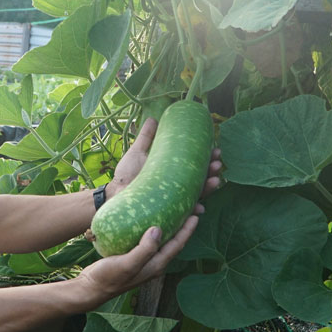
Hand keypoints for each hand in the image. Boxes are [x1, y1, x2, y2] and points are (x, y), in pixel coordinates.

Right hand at [75, 216, 199, 302]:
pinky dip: (153, 230)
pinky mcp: (133, 257)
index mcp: (156, 265)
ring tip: (172, 211)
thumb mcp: (128, 264)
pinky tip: (148, 220)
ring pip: (162, 241)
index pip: (177, 245)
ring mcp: (144, 260)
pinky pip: (149, 241)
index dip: (187, 230)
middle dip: (183, 227)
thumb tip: (158, 229)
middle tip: (189, 209)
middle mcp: (153, 263)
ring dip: (170, 227)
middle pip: (173, 242)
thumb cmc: (109, 277)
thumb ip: (144, 249)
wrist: (91, 288)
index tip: (195, 215)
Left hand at [106, 117, 222, 215]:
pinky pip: (186, 212)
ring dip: (209, 187)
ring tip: (215, 180)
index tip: (214, 148)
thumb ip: (146, 136)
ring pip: (198, 194)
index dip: (207, 156)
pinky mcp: (169, 212)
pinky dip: (195, 210)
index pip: (195, 164)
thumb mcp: (138, 152)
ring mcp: (174, 199)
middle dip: (213, 171)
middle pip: (201, 178)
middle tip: (217, 162)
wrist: (114, 193)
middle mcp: (177, 185)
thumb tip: (153, 118)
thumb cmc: (126, 173)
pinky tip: (200, 207)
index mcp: (173, 171)